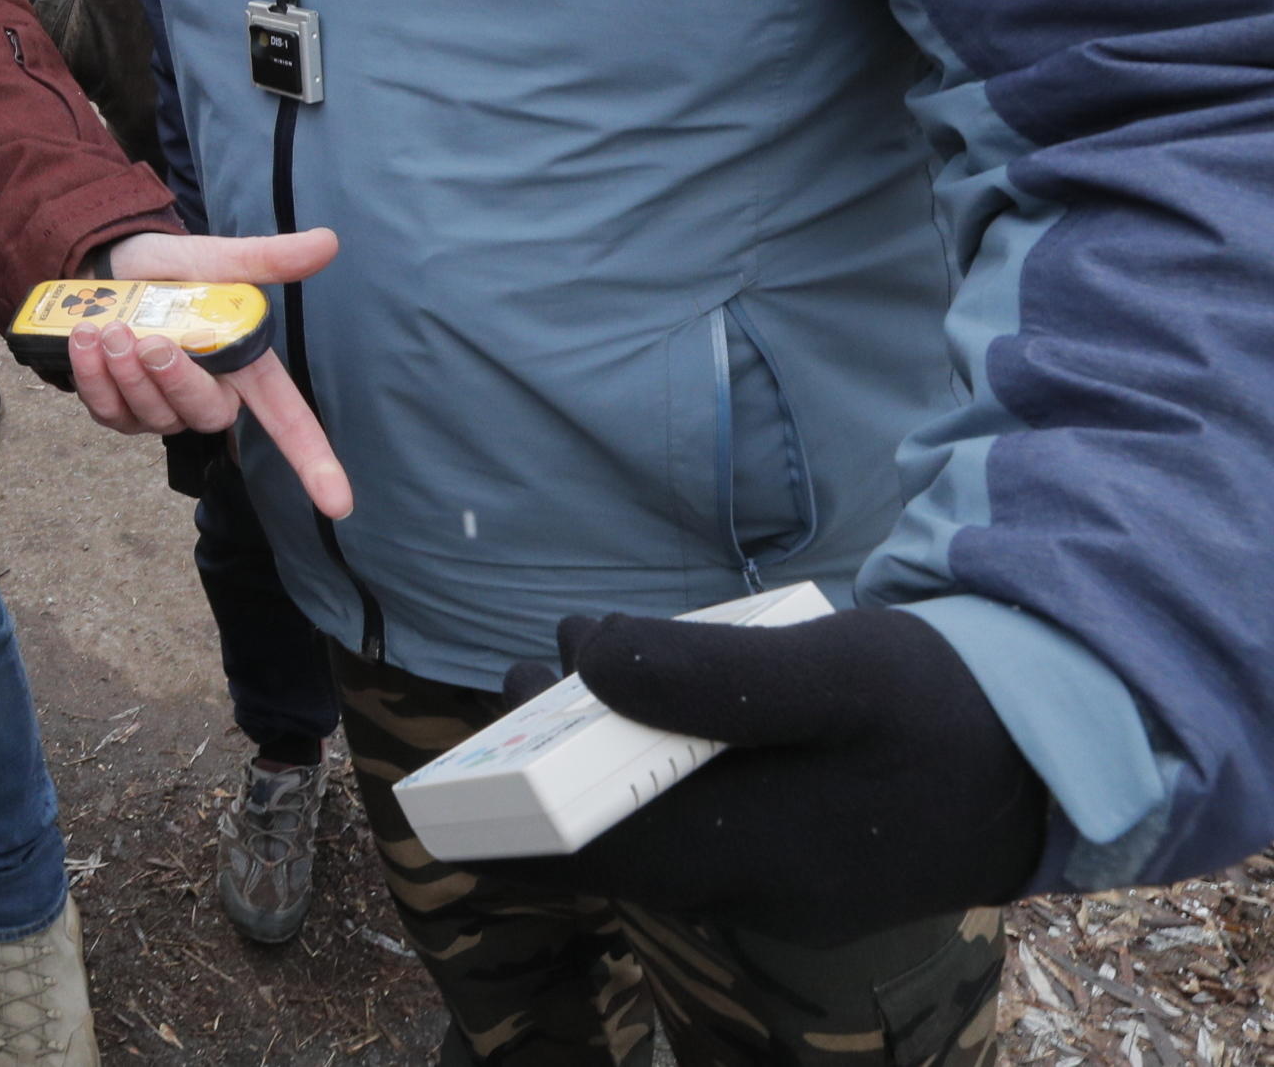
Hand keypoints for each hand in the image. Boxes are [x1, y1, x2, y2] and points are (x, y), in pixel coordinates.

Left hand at [66, 229, 349, 517]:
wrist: (101, 263)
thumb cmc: (166, 269)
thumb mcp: (212, 260)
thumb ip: (264, 261)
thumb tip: (328, 241)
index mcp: (244, 366)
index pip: (289, 422)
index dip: (314, 461)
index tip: (338, 504)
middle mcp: (207, 394)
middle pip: (206, 415)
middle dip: (177, 382)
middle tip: (151, 341)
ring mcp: (160, 409)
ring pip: (152, 415)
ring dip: (127, 374)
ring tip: (109, 329)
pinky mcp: (118, 412)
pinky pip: (108, 410)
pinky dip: (93, 377)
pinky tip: (84, 341)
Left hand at [482, 606, 1048, 941]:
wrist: (1059, 755)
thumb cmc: (941, 705)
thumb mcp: (827, 668)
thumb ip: (704, 672)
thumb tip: (583, 657)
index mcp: (754, 857)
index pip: (592, 851)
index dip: (517, 794)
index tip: (492, 708)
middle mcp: (758, 894)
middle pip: (617, 841)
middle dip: (555, 761)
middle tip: (526, 672)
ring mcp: (784, 889)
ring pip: (658, 832)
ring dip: (605, 761)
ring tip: (577, 673)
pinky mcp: (807, 867)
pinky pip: (705, 828)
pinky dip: (663, 772)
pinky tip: (659, 711)